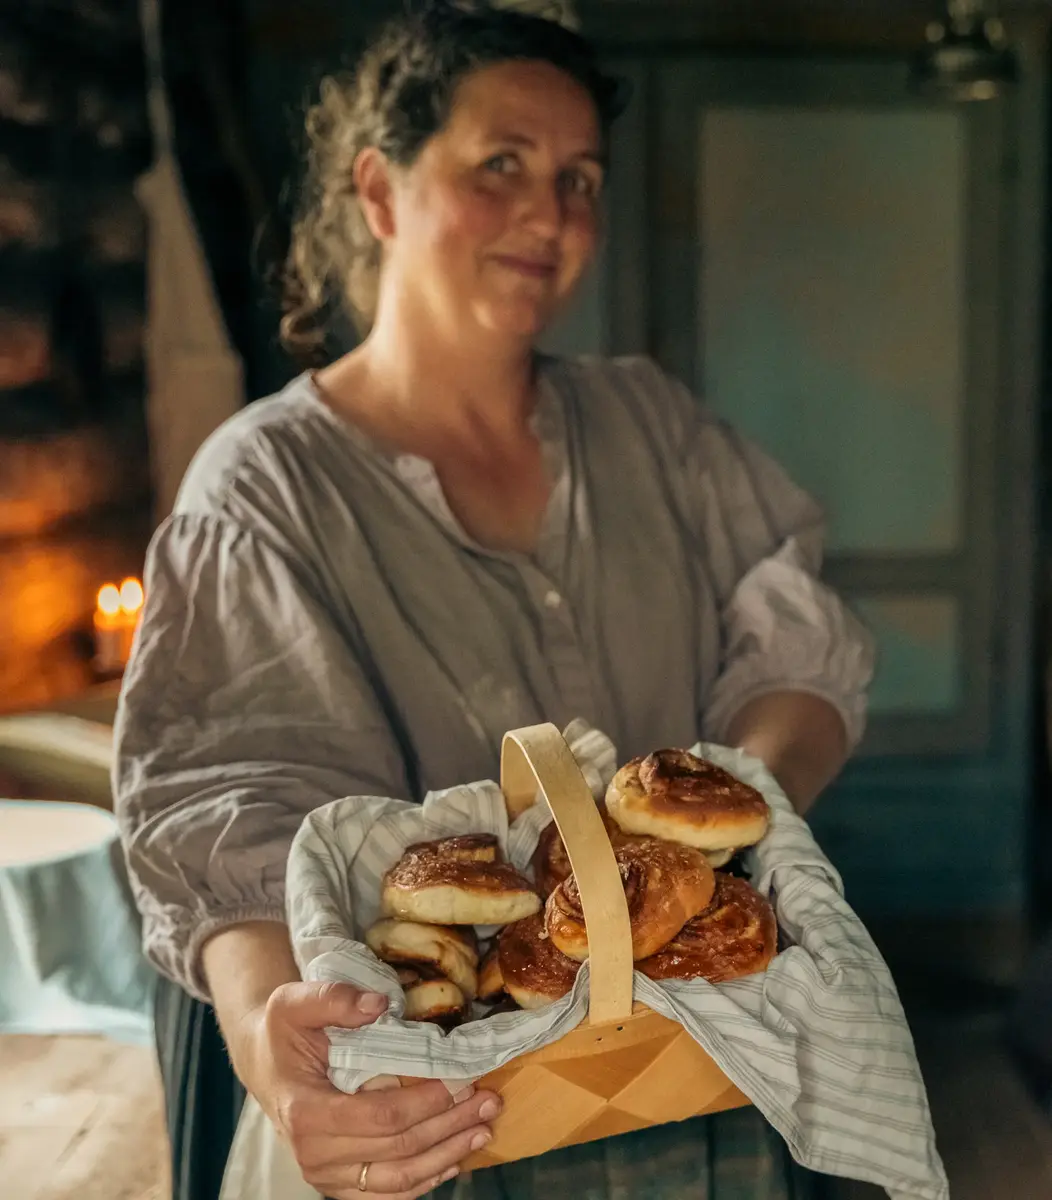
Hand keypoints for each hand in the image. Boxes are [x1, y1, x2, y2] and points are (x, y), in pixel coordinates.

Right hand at [242, 980, 499, 1197]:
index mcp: (306, 1112)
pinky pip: (388, 1193)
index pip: (381, 1116)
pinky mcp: (340, 1183)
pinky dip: (425, 1180)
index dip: (427, 1102)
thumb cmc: (283, 1032)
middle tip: (490, 1101)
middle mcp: (315, 1155)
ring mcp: (327, 1175)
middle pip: (399, 1149)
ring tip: (484, 1129)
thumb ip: (333, 998)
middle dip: (450, 1124)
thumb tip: (379, 1004)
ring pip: (399, 1178)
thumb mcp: (294, 1002)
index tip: (463, 1081)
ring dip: (447, 1155)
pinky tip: (455, 1160)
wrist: (266, 1065)